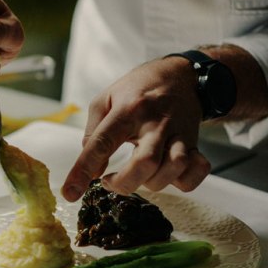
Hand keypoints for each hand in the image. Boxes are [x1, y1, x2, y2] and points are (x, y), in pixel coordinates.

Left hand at [61, 56, 211, 200]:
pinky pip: (196, 170)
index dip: (83, 170)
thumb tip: (92, 169)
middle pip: (145, 163)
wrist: (180, 75)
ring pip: (173, 168)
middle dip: (124, 183)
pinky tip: (168, 175)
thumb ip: (93, 132)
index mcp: (128, 110)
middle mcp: (155, 122)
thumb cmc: (138, 89)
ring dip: (154, 182)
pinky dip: (184, 181)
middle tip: (111, 181)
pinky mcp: (195, 142)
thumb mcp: (107, 99)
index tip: (71, 192)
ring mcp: (179, 133)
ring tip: (140, 176)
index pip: (102, 143)